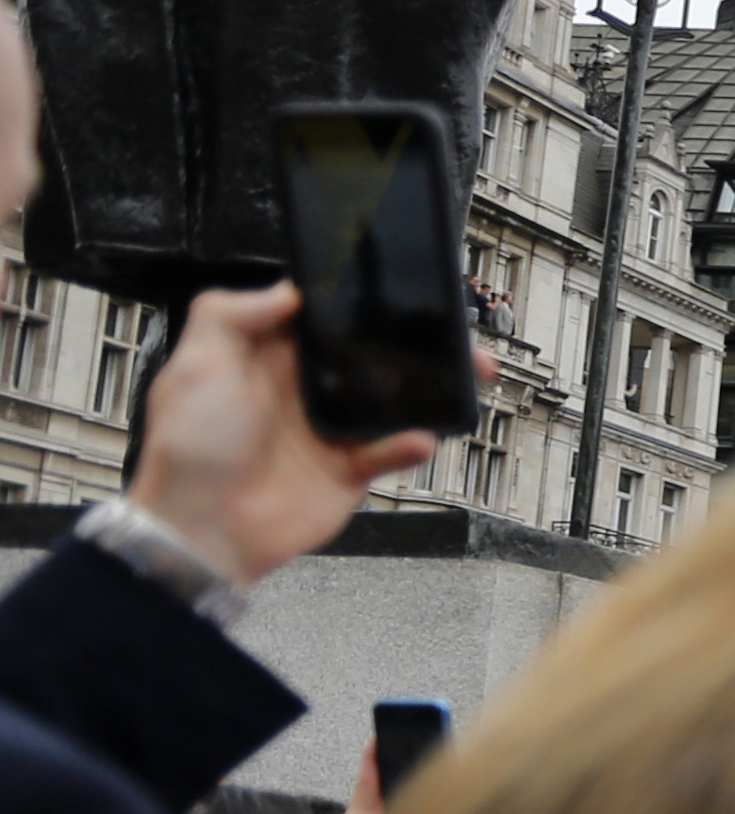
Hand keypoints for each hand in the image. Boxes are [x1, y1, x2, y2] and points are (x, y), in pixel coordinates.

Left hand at [133, 284, 441, 584]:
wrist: (203, 528)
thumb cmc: (190, 448)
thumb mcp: (195, 367)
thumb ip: (228, 315)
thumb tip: (288, 291)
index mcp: (265, 358)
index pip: (315, 318)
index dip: (348, 301)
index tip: (388, 285)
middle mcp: (302, 389)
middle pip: (365, 353)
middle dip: (409, 340)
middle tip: (447, 329)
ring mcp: (329, 429)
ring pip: (390, 398)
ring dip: (428, 387)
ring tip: (466, 375)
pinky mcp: (348, 470)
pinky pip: (390, 451)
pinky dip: (409, 444)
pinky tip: (420, 438)